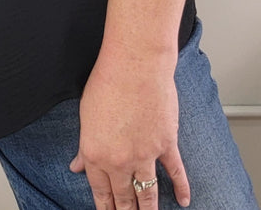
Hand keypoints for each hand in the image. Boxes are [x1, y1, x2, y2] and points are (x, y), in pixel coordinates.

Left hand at [69, 48, 189, 208]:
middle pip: (124, 197)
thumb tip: (77, 166)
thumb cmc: (107, 81)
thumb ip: (85, 147)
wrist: (135, 65)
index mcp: (95, 154)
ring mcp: (144, 155)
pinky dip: (181, 188)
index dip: (105, 207)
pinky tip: (183, 200)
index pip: (100, 191)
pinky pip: (175, 173)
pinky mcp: (166, 144)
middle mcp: (119, 161)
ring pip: (148, 193)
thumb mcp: (86, 116)